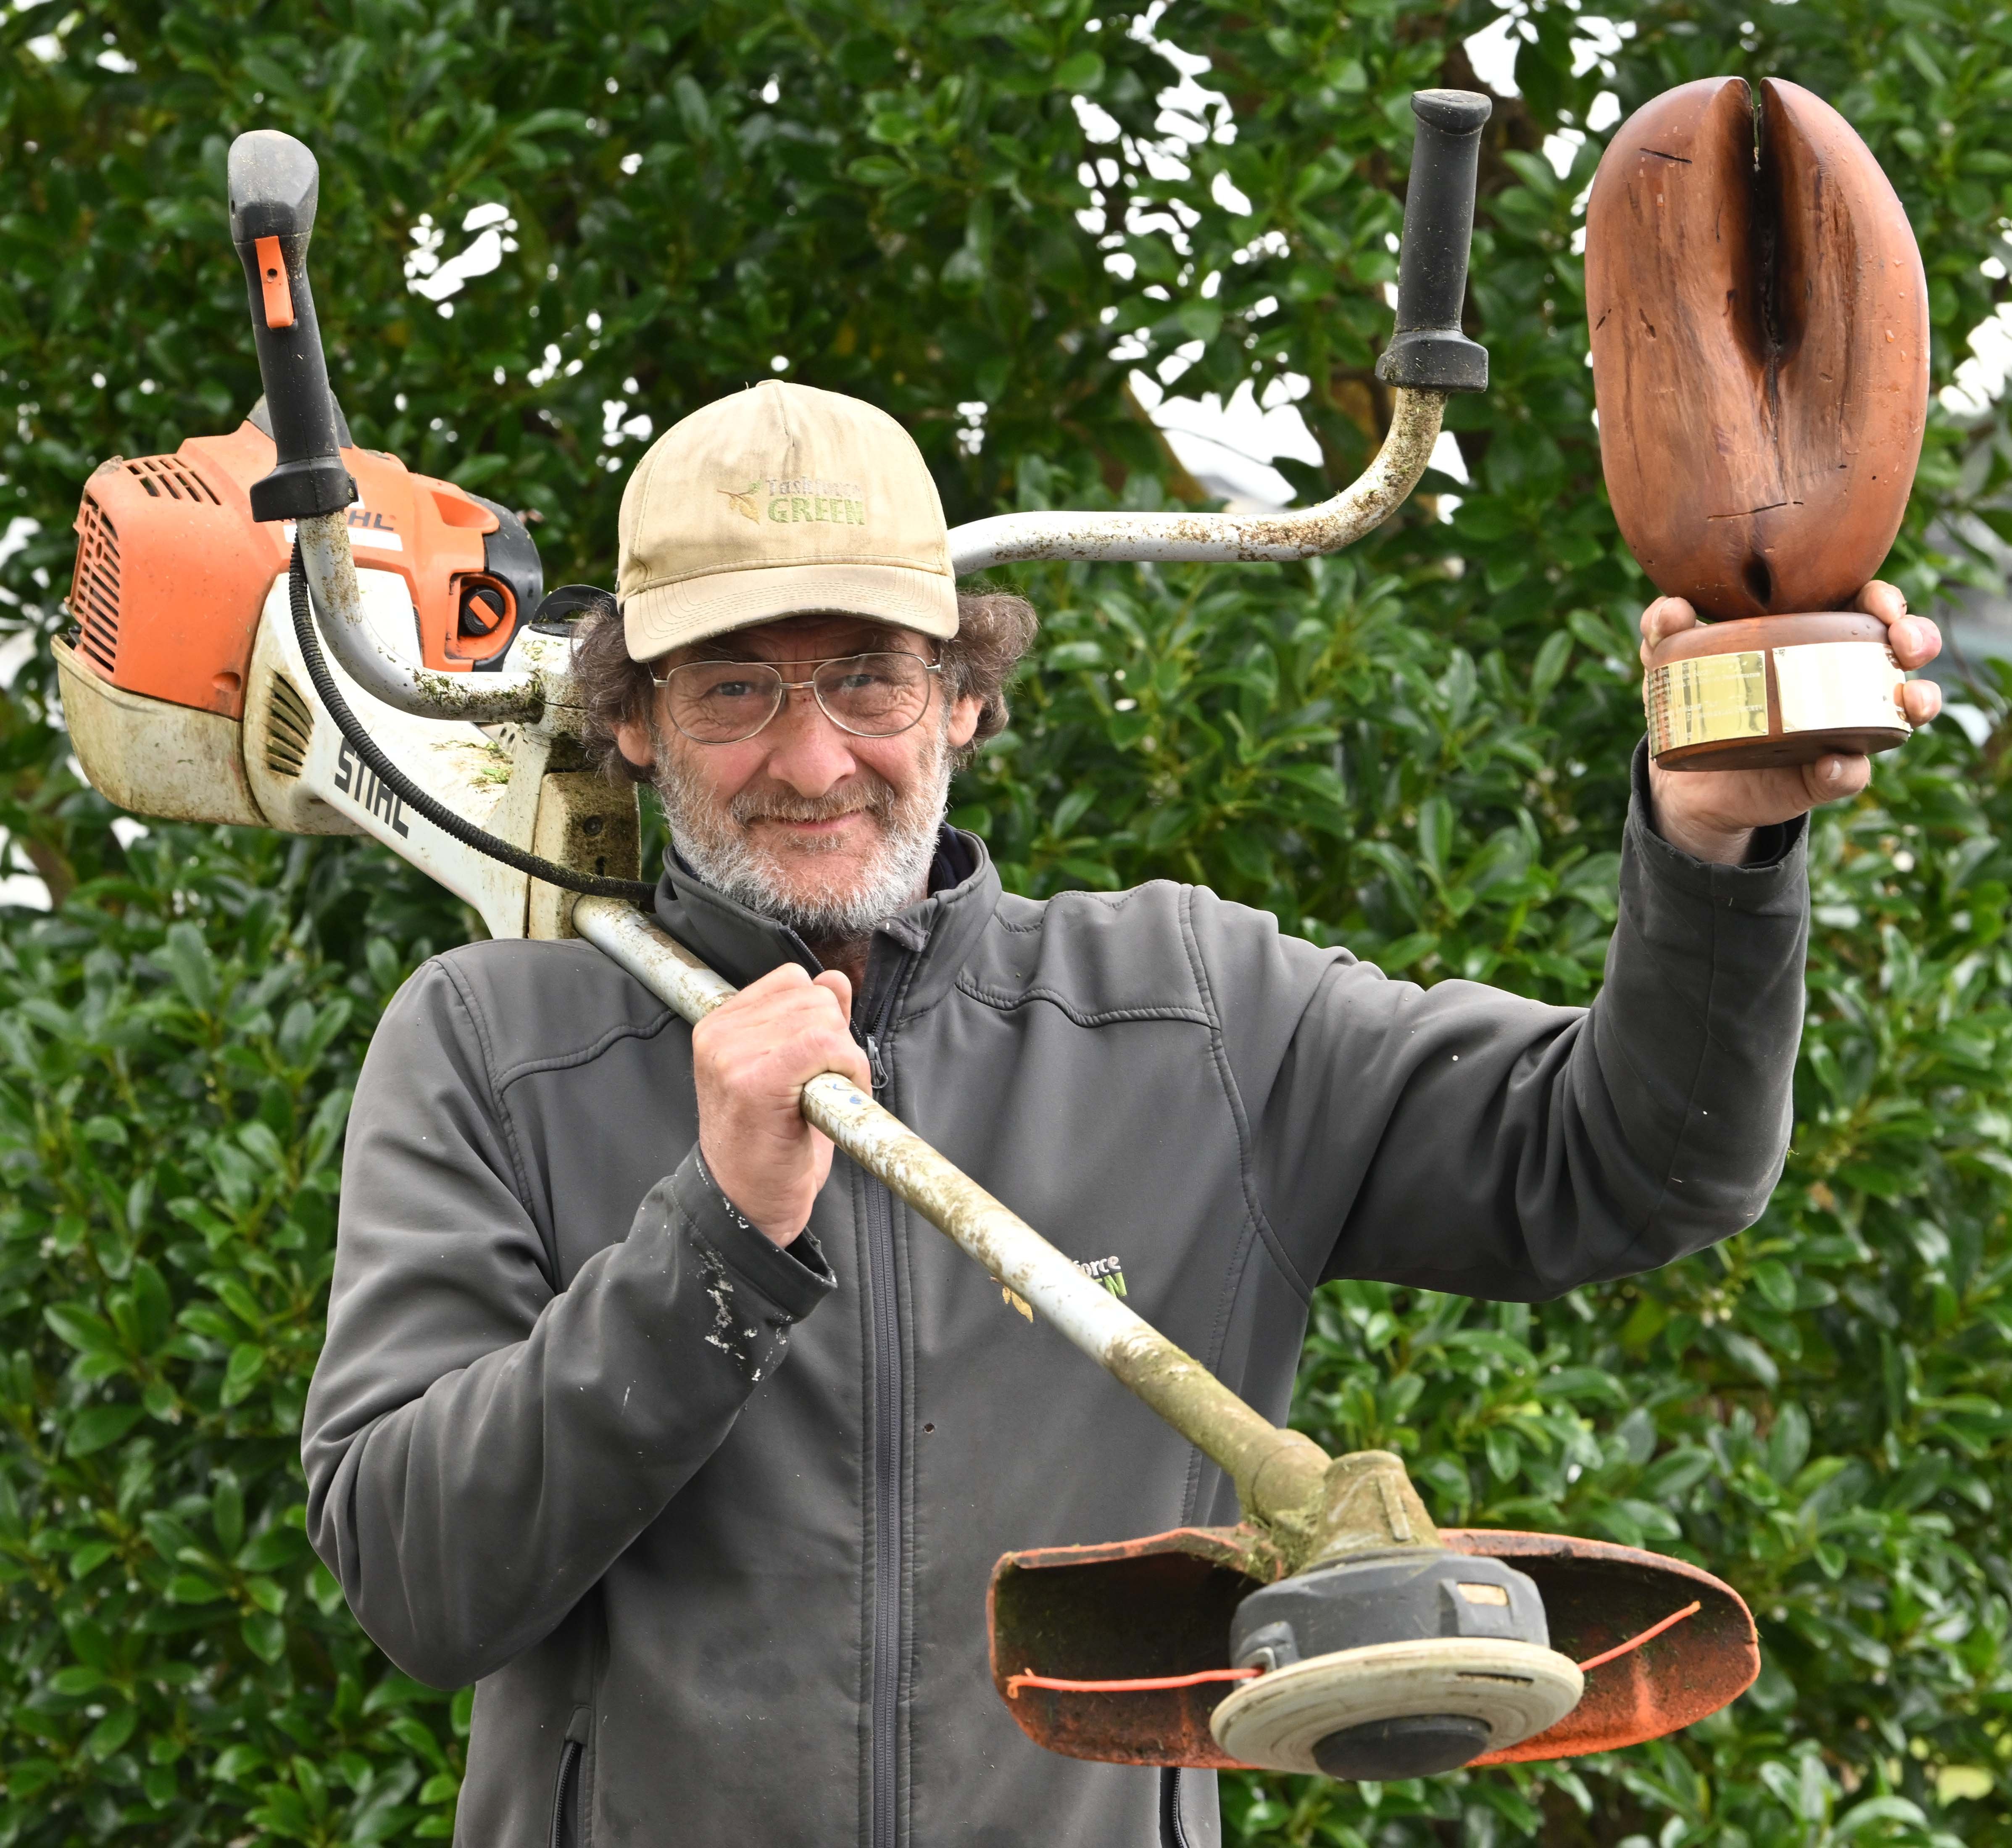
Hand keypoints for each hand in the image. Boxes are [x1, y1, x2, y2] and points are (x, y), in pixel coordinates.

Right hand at [692, 964, 871, 1246]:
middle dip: (835, 1040)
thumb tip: (834, 979)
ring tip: (820, 1099)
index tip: (815, 1064)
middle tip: (821, 1088)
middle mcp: (719, 1033)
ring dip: (843, 1060)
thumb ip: (811, 1021)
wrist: (745, 1207)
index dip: (820, 1019)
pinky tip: (829, 1104)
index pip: (792, 980)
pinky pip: (825, 1045)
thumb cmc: (770, 1145)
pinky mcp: (755, 1081)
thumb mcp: (791, 1072)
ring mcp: (732, 1055)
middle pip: (814, 997)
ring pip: (824, 1020)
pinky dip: (846, 1071)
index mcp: (720, 1024)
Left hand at [1640, 581, 1943, 864]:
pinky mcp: (1823, 774)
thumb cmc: (1695, 698)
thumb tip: (1670, 610)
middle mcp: (1841, 676)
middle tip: (1906, 643)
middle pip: (1901, 648)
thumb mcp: (1671, 660)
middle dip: (1918, 638)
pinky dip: (1846, 770)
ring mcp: (1841, 727)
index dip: (1882, 599)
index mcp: (1811, 635)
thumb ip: (1665, 630)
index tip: (1882, 604)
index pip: (1861, 605)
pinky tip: (1833, 763)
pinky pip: (1848, 774)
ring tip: (1909, 700)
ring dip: (1917, 700)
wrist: (1686, 777)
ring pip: (1901, 709)